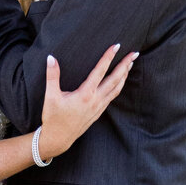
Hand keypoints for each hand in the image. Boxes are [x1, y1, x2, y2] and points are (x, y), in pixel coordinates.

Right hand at [38, 45, 137, 160]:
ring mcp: (99, 107)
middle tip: (134, 53)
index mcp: (85, 94)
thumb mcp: (50, 96)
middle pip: (115, 79)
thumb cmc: (53, 118)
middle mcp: (95, 100)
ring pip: (117, 89)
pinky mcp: (98, 112)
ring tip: (130, 64)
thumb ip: (52, 76)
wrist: (58, 138)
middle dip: (125, 65)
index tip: (116, 46)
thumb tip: (51, 58)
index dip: (108, 57)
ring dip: (125, 76)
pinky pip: (112, 96)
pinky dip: (119, 86)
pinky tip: (120, 81)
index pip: (100, 71)